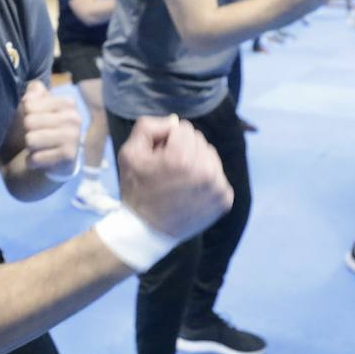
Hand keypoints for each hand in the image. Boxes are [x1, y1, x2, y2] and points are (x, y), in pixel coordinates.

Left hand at [17, 80, 81, 178]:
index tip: (35, 120)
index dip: (25, 114)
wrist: (52, 159)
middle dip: (27, 131)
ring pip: (31, 140)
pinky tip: (40, 159)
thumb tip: (29, 97)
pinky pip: (36, 157)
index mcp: (67, 102)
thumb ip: (33, 92)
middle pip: (29, 122)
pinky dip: (32, 161)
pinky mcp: (68, 155)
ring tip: (38, 146)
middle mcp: (73, 117)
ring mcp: (73, 137)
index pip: (28, 105)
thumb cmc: (40, 128)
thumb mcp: (35, 105)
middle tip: (36, 135)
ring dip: (30, 146)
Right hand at [117, 115, 232, 239]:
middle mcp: (205, 172)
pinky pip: (218, 174)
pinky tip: (190, 191)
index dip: (167, 141)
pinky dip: (206, 179)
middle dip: (183, 151)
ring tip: (180, 181)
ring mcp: (217, 187)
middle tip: (168, 172)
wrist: (147, 231)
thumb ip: (149, 127)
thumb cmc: (136, 190)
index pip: (183, 129)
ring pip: (210, 156)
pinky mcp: (224, 200)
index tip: (159, 159)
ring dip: (196, 163)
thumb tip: (174, 122)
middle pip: (199, 141)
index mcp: (181, 158)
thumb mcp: (129, 153)